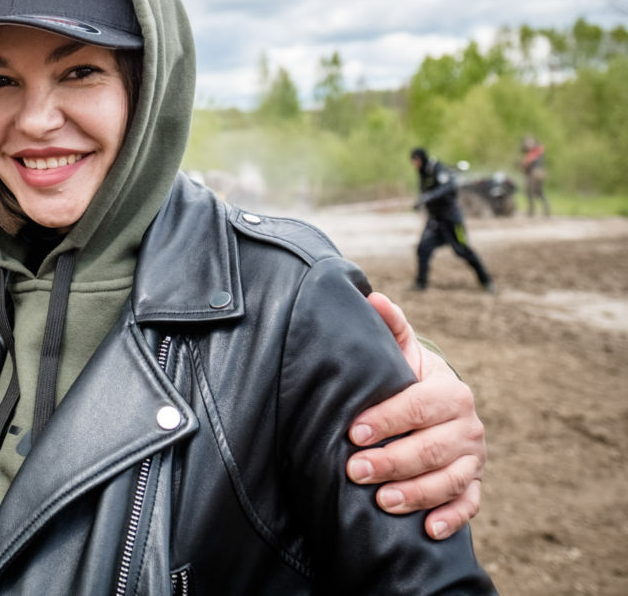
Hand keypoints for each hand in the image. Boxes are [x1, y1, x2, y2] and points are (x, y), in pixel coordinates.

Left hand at [346, 292, 485, 539]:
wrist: (435, 407)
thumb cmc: (408, 379)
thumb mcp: (401, 353)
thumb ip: (390, 328)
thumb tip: (372, 296)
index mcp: (450, 392)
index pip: (418, 406)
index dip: (387, 419)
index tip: (353, 432)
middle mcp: (468, 426)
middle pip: (432, 448)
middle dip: (393, 461)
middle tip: (355, 470)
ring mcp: (473, 458)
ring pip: (448, 479)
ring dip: (416, 493)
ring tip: (382, 501)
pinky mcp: (473, 484)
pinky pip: (468, 505)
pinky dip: (451, 518)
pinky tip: (428, 530)